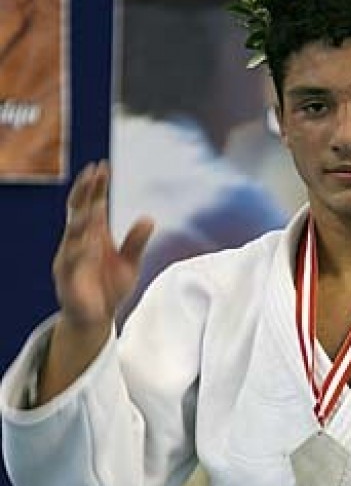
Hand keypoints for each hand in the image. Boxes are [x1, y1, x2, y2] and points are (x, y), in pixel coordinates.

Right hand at [53, 160, 153, 329]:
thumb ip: (137, 242)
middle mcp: (79, 241)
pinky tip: (87, 244)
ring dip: (82, 219)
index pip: (93, 203)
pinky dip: (78, 252)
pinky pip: (70, 261)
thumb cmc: (110, 288)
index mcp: (93, 234)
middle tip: (94, 173)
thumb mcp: (130, 264)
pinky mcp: (66, 277)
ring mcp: (70, 257)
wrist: (97, 318)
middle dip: (86, 192)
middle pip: (79, 210)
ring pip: (73, 233)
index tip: (103, 167)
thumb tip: (149, 218)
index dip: (97, 186)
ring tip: (94, 206)